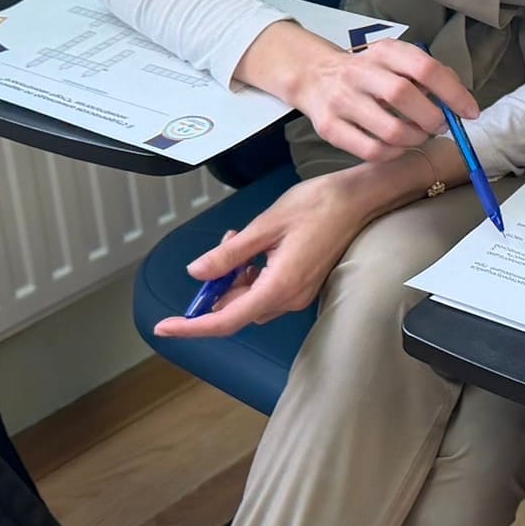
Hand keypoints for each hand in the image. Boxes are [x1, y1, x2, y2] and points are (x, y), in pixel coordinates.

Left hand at [154, 172, 373, 336]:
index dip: (192, 326)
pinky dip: (251, 275)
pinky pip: (267, 290)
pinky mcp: (304, 284)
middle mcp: (289, 297)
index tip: (164, 327)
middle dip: (218, 286)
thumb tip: (196, 274)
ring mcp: (299, 293)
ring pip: (251, 299)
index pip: (226, 319)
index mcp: (279, 286)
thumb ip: (229, 255)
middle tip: (220, 246)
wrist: (359, 198)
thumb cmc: (318, 205)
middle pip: (238, 310)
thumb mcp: (265, 226)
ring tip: (237, 240)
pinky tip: (251, 248)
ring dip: (235, 278)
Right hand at [239, 22, 478, 161]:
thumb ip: (429, 75)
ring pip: (390, 130)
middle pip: (405, 96)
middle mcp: (360, 72)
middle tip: (439, 126)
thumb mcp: (396, 61)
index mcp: (384, 52)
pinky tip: (398, 146)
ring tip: (418, 136)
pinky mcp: (329, 127)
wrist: (314, 76)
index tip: (469, 112)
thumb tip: (462, 103)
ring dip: (415, 140)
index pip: (425, 68)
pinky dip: (394, 154)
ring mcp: (342, 100)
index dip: (453, 93)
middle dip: (432, 118)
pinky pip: (372, 151)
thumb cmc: (369, 73)